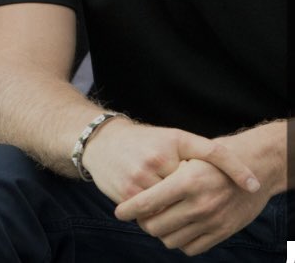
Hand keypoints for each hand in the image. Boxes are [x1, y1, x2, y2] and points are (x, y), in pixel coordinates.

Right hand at [82, 119, 258, 204]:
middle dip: (198, 197)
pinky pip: (151, 217)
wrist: (102, 142)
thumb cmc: (145, 141)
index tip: (252, 184)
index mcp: (171, 145)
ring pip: (172, 209)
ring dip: (177, 213)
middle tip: (203, 198)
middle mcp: (156, 161)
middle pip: (190, 193)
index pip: (209, 160)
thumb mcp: (174, 138)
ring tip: (179, 207)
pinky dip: (157, 217)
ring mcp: (139, 179)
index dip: (233, 171)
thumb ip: (206, 152)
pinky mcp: (126, 194)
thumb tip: (246, 179)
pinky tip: (158, 209)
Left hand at [115, 158, 267, 254]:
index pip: (148, 203)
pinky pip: (191, 248)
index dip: (129, 209)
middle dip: (143, 221)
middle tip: (139, 214)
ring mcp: (212, 221)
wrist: (254, 166)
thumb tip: (133, 189)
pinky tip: (176, 226)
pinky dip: (179, 240)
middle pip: (155, 226)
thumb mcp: (186, 153)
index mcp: (186, 181)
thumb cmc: (211, 156)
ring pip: (170, 240)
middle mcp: (200, 204)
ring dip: (160, 232)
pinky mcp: (222, 233)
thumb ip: (161, 171)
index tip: (119, 212)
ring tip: (157, 218)